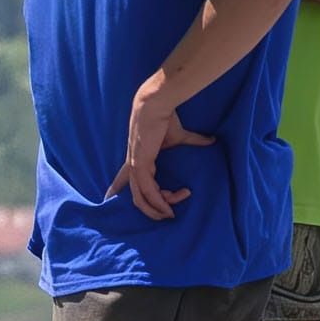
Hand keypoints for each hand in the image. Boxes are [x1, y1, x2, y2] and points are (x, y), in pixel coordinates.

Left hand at [106, 93, 214, 220]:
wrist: (157, 105)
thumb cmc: (166, 118)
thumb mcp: (180, 136)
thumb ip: (195, 141)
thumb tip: (212, 140)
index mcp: (138, 157)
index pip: (123, 176)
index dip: (115, 186)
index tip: (107, 197)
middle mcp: (133, 164)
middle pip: (137, 194)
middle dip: (150, 208)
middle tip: (167, 215)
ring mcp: (135, 165)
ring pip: (141, 197)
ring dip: (157, 208)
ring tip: (172, 213)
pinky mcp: (140, 164)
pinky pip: (148, 190)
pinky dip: (158, 201)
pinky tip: (169, 208)